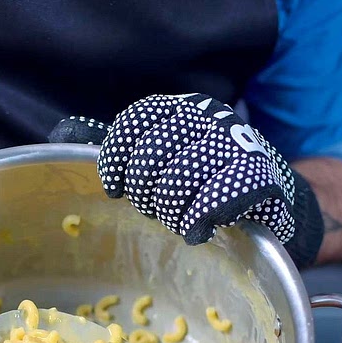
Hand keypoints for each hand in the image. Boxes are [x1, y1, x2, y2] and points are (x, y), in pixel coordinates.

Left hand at [50, 94, 323, 266]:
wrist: (274, 201)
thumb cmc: (207, 183)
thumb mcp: (167, 157)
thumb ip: (127, 148)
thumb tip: (67, 136)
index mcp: (181, 111)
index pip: (137, 122)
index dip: (118, 157)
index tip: (115, 187)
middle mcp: (209, 120)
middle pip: (154, 154)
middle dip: (145, 192)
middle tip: (154, 210)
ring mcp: (238, 146)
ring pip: (182, 178)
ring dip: (171, 210)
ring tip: (179, 221)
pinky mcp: (262, 178)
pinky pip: (217, 199)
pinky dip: (199, 220)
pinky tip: (198, 231)